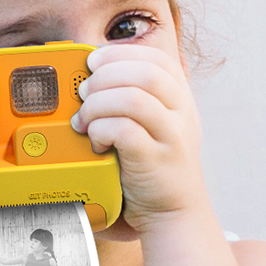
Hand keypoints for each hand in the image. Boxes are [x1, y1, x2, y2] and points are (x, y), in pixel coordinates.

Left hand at [70, 44, 207, 231]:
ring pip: (134, 98)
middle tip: (83, 94)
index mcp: (179, 95)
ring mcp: (173, 135)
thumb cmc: (152, 163)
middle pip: (144, 72)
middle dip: (104, 77)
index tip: (93, 63)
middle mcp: (182, 111)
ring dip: (98, 105)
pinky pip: (125, 131)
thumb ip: (130, 95)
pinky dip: (101, 130)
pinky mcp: (156, 160)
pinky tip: (95, 141)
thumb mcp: (152, 122)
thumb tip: (87, 74)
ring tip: (84, 120)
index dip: (119, 54)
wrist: (174, 212)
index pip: (154, 57)